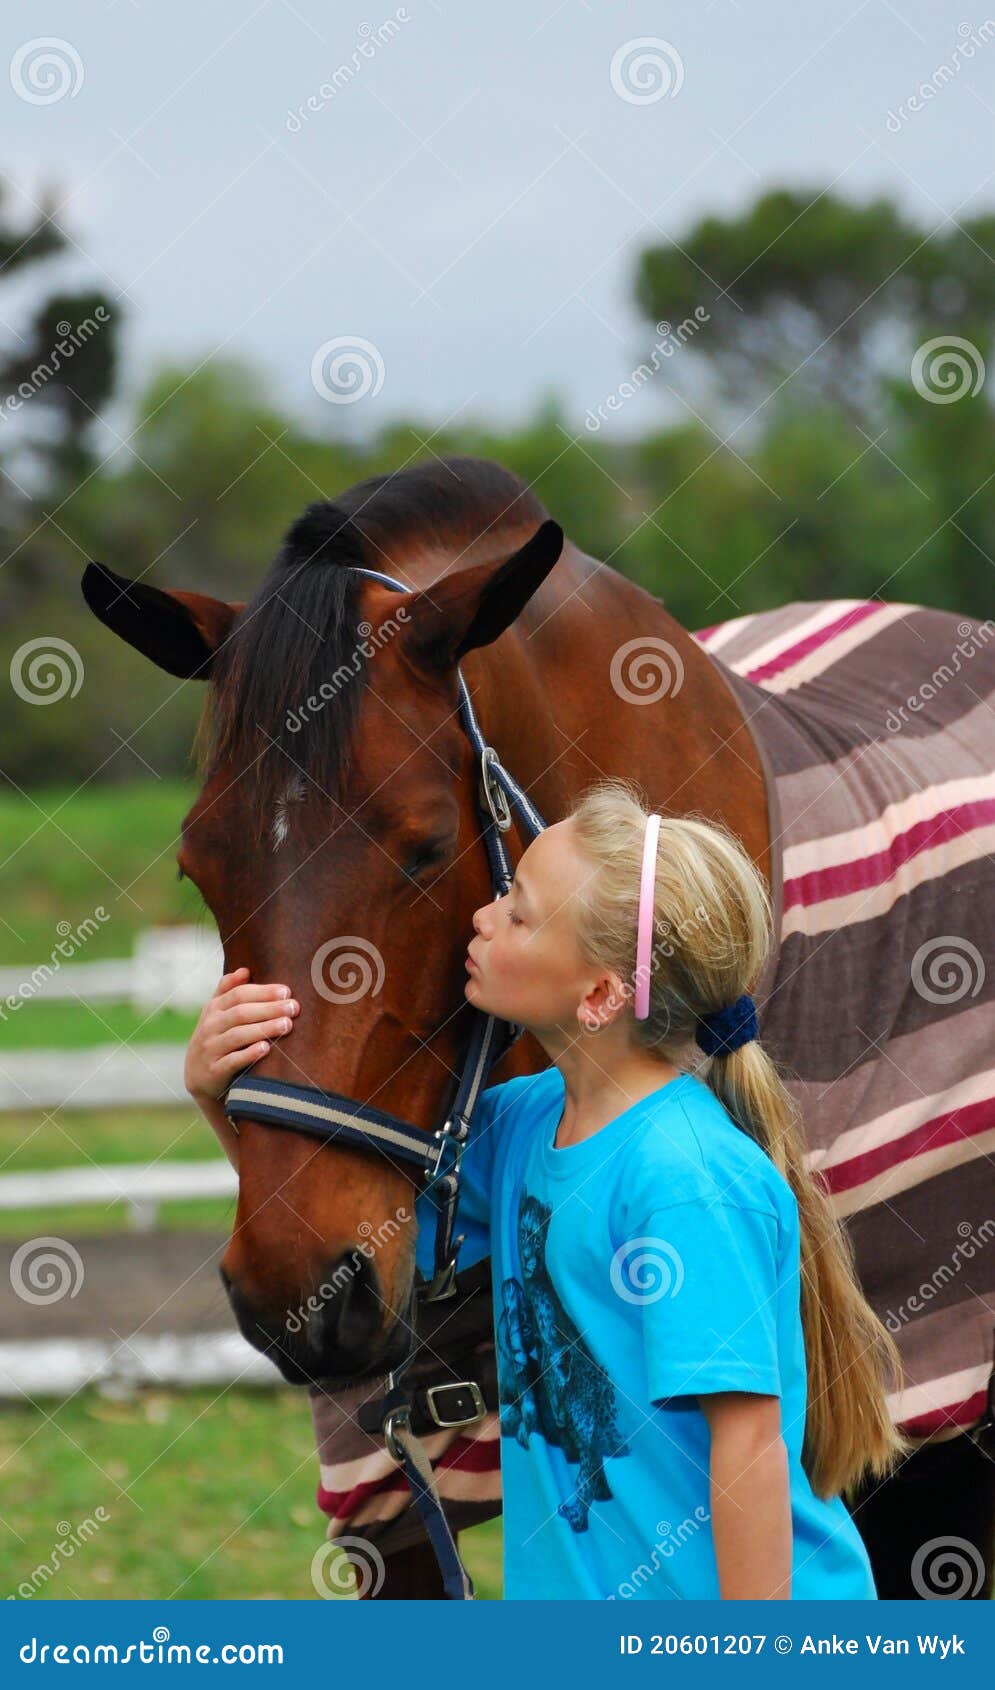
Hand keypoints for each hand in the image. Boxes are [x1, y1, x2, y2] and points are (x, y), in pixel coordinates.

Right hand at [184, 966, 298, 1101]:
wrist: (198, 1078)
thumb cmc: (216, 1039)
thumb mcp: (216, 1014)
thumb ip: (227, 991)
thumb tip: (245, 970)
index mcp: (214, 1008)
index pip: (238, 994)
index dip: (263, 992)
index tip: (286, 992)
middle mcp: (210, 1026)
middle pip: (240, 1013)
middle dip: (269, 1009)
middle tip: (293, 1007)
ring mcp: (210, 1049)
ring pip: (237, 1035)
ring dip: (264, 1029)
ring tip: (287, 1025)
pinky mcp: (214, 1071)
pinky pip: (232, 1061)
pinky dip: (249, 1054)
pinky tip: (266, 1048)